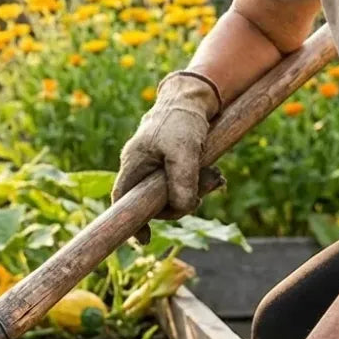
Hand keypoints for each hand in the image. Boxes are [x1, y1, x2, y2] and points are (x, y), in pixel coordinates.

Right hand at [112, 72, 222, 242]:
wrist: (193, 98)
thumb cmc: (182, 121)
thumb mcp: (185, 151)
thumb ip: (182, 180)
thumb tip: (182, 208)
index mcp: (134, 164)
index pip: (123, 199)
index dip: (130, 222)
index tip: (143, 239)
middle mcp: (141, 168)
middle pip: (152, 202)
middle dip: (179, 203)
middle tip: (203, 195)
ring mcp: (155, 168)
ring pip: (171, 194)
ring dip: (194, 192)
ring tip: (215, 178)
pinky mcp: (171, 165)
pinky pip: (182, 184)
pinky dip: (198, 184)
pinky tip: (215, 177)